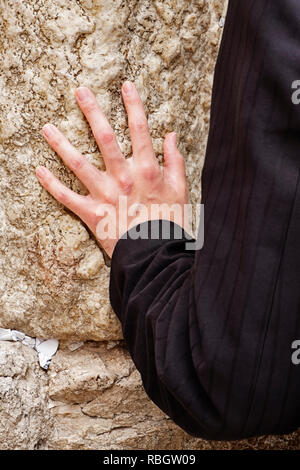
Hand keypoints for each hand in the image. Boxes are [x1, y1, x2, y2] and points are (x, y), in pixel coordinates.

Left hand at [36, 81, 188, 257]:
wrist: (156, 254)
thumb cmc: (170, 222)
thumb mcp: (180, 190)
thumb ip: (175, 161)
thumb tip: (171, 135)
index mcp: (147, 169)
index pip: (139, 129)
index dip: (133, 104)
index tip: (125, 85)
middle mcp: (123, 176)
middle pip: (104, 137)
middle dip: (92, 111)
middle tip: (79, 91)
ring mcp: (105, 194)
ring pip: (78, 164)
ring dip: (60, 144)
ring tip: (46, 127)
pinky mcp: (91, 213)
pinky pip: (66, 198)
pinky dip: (50, 184)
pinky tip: (38, 170)